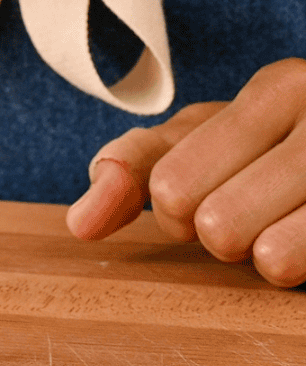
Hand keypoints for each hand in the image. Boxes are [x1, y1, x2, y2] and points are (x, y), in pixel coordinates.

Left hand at [66, 58, 305, 286]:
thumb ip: (130, 169)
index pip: (172, 187)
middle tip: (259, 212)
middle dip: (225, 237)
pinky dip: (303, 275)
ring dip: (272, 261)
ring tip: (289, 230)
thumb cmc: (271, 152)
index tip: (216, 187)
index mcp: (278, 90)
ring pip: (273, 258)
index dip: (178, 209)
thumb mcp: (200, 142)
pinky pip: (305, 270)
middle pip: (218, 225)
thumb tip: (81, 225)